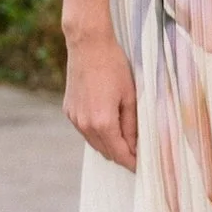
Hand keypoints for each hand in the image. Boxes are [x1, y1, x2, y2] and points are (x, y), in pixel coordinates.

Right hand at [62, 26, 137, 167]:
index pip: (120, 154)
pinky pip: (85, 130)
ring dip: (108, 144)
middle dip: (121, 155)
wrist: (88, 45)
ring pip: (94, 143)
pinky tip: (107, 122)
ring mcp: (75, 119)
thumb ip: (132, 125)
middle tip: (137, 153)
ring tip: (125, 138)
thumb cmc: (113, 66)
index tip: (142, 166)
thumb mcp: (130, 96)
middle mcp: (85, 125)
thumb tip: (136, 146)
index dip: (132, 162)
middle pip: (106, 152)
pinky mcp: (69, 111)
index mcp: (103, 122)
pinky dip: (97, 132)